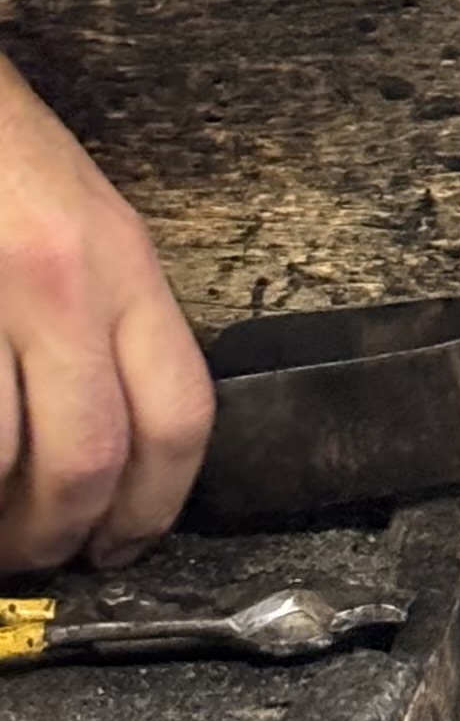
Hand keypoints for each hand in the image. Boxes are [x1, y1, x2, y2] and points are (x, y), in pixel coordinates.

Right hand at [0, 60, 213, 574]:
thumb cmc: (1, 162)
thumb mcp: (81, 229)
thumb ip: (102, 327)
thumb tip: (103, 458)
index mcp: (124, 263)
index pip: (180, 413)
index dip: (154, 507)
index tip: (119, 549)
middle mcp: (66, 281)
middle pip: (87, 458)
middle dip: (56, 535)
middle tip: (28, 558)